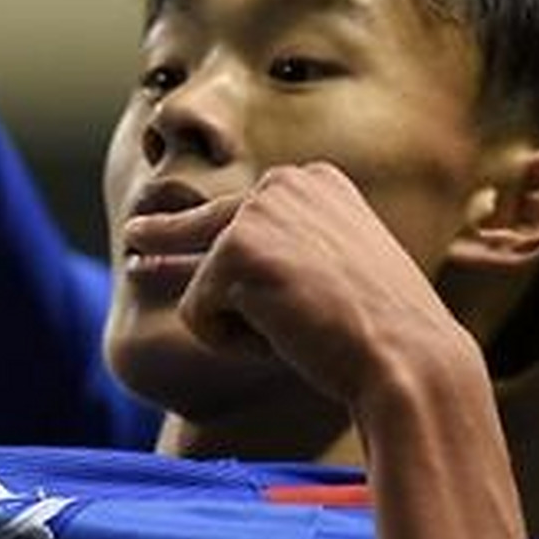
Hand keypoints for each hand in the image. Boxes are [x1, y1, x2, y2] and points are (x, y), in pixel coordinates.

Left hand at [122, 162, 476, 410]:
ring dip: (241, 327)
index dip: (207, 238)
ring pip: (206, 285)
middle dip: (168, 237)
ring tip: (300, 334)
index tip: (170, 234)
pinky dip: (231, 342)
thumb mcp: (339, 274)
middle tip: (131, 238)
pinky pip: (197, 314)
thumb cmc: (383, 333)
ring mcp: (258, 211)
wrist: (407, 356)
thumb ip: (288, 257)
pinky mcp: (236, 250)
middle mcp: (284, 182)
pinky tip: (283, 338)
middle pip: (205, 223)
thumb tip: (220, 272)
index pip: (244, 211)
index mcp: (317, 181)